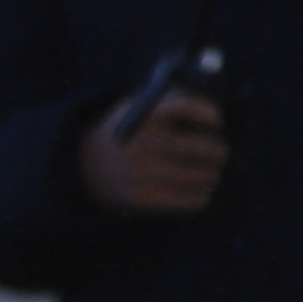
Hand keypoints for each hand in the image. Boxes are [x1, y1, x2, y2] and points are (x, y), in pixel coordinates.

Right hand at [77, 84, 227, 218]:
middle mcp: (142, 143)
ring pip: (203, 177)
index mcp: (144, 115)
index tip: (215, 122)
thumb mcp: (142, 107)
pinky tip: (194, 192)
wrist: (84, 167)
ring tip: (206, 175)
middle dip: (218, 152)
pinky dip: (199, 196)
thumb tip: (216, 111)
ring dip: (210, 176)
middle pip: (207, 149)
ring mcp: (139, 173)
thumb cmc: (132, 133)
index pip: (187, 107)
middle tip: (218, 155)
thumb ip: (176, 100)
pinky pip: (191, 201)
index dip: (209, 114)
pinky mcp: (139, 199)